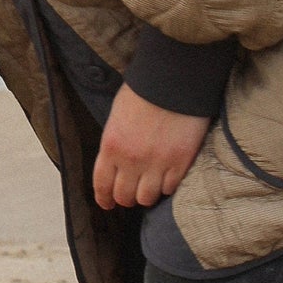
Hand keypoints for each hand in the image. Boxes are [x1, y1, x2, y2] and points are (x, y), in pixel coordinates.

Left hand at [92, 85, 209, 210]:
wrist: (174, 79)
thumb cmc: (143, 91)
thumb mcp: (117, 117)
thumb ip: (114, 143)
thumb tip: (116, 162)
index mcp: (111, 146)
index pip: (102, 184)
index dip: (104, 198)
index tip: (108, 204)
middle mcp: (131, 160)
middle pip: (124, 196)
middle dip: (126, 198)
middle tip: (131, 194)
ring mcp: (157, 163)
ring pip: (147, 198)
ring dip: (147, 195)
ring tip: (150, 187)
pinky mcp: (180, 162)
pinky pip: (170, 188)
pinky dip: (167, 186)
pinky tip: (167, 178)